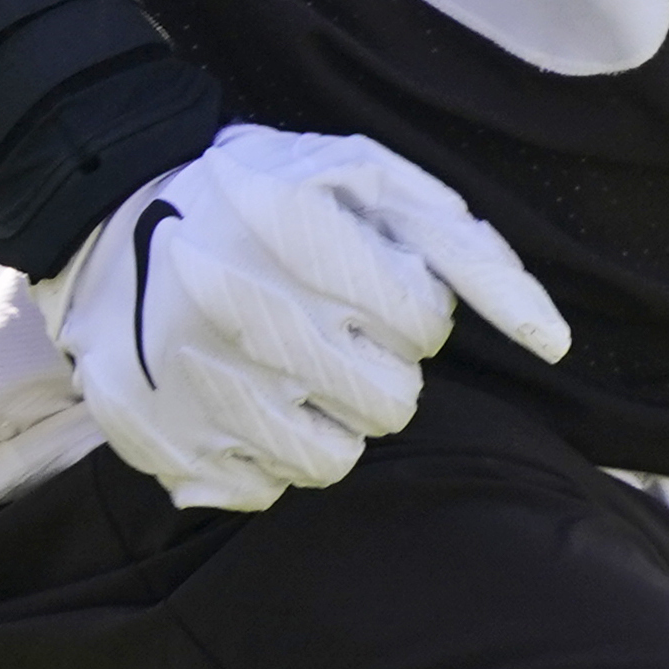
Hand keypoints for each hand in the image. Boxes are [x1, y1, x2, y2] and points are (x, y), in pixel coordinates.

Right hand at [28, 123, 571, 511]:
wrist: (115, 207)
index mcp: (302, 234)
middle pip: (392, 404)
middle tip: (333, 327)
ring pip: (335, 460)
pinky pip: (264, 489)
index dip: (407, 305)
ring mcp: (198, 384)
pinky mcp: (162, 439)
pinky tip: (248, 396)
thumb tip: (554, 343)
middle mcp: (246, 311)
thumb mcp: (368, 178)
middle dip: (380, 365)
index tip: (364, 280)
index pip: (424, 325)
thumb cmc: (268, 192)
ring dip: (335, 416)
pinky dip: (269, 451)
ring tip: (300, 365)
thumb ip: (469, 251)